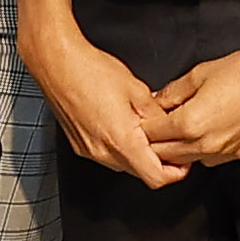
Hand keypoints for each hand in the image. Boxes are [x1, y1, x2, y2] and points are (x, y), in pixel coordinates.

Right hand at [25, 21, 175, 187]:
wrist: (57, 63)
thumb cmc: (90, 71)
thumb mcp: (137, 90)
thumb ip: (157, 115)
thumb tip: (169, 126)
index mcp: (121, 140)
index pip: (156, 177)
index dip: (175, 172)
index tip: (182, 161)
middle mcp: (103, 152)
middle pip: (141, 173)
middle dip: (157, 161)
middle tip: (167, 141)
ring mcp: (89, 151)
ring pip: (124, 165)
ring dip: (138, 154)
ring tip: (143, 128)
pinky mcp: (80, 145)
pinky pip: (107, 155)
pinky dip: (119, 147)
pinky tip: (122, 124)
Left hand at [146, 28, 239, 169]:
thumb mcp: (200, 73)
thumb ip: (173, 91)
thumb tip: (157, 100)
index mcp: (190, 123)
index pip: (150, 135)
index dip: (142, 125)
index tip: (141, 117)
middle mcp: (205, 144)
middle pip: (163, 155)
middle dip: (154, 142)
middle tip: (153, 126)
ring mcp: (223, 153)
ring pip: (185, 161)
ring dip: (175, 149)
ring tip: (175, 129)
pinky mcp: (238, 154)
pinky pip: (208, 159)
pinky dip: (198, 151)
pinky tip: (200, 133)